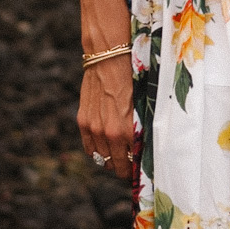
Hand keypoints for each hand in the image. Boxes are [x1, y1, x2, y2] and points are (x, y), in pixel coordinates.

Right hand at [77, 56, 135, 181]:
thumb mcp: (144, 105)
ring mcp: (94, 129)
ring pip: (102, 158)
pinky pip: (89, 148)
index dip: (137, 169)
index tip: (140, 170)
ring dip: (110, 160)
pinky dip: (97, 151)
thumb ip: (142, 128)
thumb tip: (146, 146)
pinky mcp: (83, 121)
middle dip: (124, 167)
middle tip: (130, 166)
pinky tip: (104, 149)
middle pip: (117, 164)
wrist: (109, 58)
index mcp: (128, 131)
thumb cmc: (133, 77)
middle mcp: (109, 134)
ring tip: (118, 158)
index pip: (133, 163)